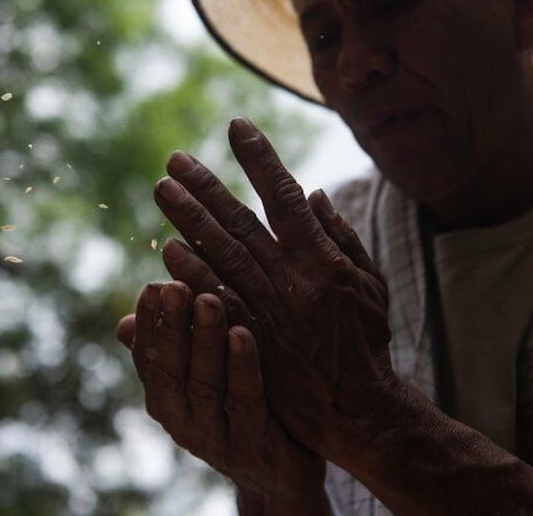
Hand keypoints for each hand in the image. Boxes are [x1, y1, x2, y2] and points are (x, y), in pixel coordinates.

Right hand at [116, 281, 328, 509]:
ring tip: (209, 300)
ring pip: (205, 385)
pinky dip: (241, 367)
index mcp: (167, 400)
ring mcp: (216, 437)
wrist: (282, 473)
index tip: (152, 286)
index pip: (149, 359)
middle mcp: (183, 421)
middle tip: (175, 286)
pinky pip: (245, 402)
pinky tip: (242, 334)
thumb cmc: (237, 411)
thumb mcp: (202, 379)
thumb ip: (174, 349)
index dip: (149, 324)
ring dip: (205, 340)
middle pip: (171, 370)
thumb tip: (125, 320)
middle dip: (171, 326)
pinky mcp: (253, 446)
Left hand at [151, 117, 398, 463]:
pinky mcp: (250, 339)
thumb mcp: (370, 283)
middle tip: (175, 159)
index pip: (286, 195)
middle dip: (207, 186)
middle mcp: (292, 277)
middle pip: (242, 221)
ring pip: (222, 255)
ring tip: (162, 190)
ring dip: (190, 220)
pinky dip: (192, 273)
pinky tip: (167, 250)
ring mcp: (268, 308)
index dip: (259, 158)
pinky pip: (215, 300)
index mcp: (323, 258)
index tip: (237, 126)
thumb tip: (315, 192)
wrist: (354, 407)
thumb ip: (342, 235)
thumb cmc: (365, 341)